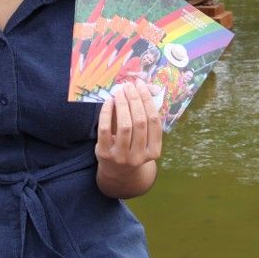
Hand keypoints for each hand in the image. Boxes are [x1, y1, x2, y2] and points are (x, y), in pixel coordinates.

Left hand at [95, 79, 162, 197]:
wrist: (117, 171)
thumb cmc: (134, 147)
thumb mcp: (144, 137)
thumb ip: (147, 115)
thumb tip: (149, 87)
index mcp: (154, 151)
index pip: (154, 121)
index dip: (148, 101)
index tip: (141, 86)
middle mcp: (139, 156)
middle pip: (140, 122)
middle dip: (135, 99)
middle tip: (129, 86)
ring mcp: (121, 157)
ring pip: (124, 126)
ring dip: (122, 104)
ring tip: (119, 91)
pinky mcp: (104, 154)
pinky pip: (105, 129)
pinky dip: (107, 112)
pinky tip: (109, 101)